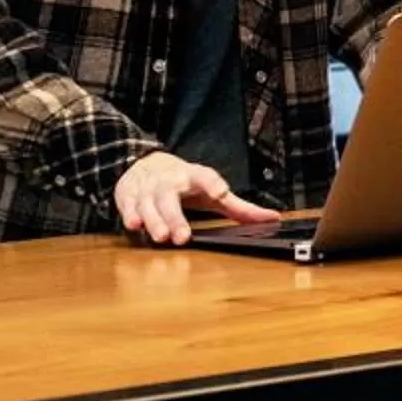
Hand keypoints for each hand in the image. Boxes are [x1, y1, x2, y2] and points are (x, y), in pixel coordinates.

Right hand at [111, 152, 278, 245]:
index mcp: (194, 176)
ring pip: (148, 203)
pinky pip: (127, 205)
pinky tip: (134, 226)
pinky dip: (129, 214)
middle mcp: (170, 181)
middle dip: (176, 217)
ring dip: (154, 220)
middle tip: (182, 237)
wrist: (145, 163)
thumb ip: (239, 207)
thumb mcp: (212, 192)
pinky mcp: (128, 194)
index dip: (213, 184)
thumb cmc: (186, 182)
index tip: (221, 192)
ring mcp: (147, 187)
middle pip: (171, 197)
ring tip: (161, 237)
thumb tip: (273, 218)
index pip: (206, 177)